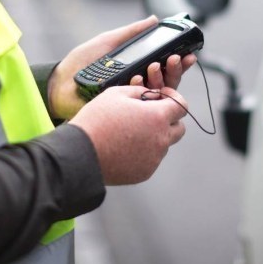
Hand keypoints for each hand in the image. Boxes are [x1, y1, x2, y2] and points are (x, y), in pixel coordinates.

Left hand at [48, 16, 195, 119]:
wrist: (60, 84)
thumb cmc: (82, 62)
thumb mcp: (108, 42)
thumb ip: (131, 32)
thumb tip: (154, 19)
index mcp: (137, 69)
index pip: (165, 67)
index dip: (179, 62)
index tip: (188, 53)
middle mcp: (138, 86)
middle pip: (167, 82)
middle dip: (175, 70)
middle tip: (175, 58)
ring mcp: (131, 100)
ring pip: (158, 95)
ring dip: (161, 79)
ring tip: (155, 66)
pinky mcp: (123, 112)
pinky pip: (141, 105)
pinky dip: (141, 90)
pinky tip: (137, 80)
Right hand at [70, 85, 187, 184]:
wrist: (80, 154)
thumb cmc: (96, 121)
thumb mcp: (116, 94)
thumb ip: (140, 91)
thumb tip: (150, 95)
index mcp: (157, 117)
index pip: (182, 106)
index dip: (173, 98)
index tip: (161, 97)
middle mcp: (161, 139)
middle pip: (178, 128)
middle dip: (168, 120)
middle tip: (148, 116)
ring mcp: (154, 158)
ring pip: (163, 144)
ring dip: (154, 136)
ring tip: (129, 132)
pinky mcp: (145, 172)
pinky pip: (151, 159)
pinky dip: (143, 152)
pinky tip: (123, 147)